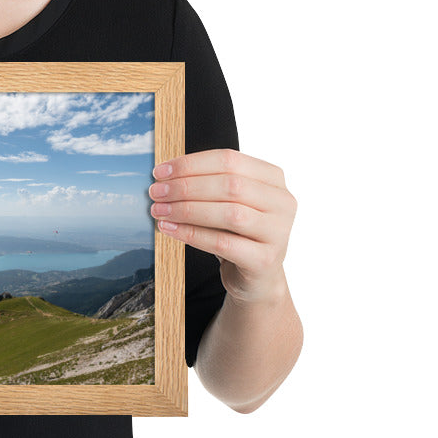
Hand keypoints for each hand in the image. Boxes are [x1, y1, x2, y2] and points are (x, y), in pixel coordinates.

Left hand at [148, 148, 296, 304]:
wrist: (256, 277)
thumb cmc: (236, 234)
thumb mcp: (225, 203)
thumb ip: (205, 185)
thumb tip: (163, 176)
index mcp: (272, 178)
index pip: (229, 160)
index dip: (191, 164)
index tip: (160, 171)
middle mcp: (282, 202)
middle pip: (230, 185)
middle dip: (186, 187)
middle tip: (156, 192)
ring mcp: (278, 232)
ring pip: (229, 213)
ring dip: (187, 209)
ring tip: (159, 211)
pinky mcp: (265, 260)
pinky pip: (223, 243)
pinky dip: (191, 234)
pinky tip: (170, 229)